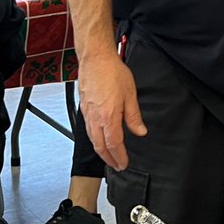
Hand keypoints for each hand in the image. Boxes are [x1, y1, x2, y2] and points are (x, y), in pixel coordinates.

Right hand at [78, 50, 146, 170]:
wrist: (95, 58)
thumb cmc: (112, 72)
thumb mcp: (130, 94)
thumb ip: (134, 116)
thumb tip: (140, 131)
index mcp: (108, 117)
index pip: (114, 144)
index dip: (119, 157)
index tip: (124, 163)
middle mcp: (95, 119)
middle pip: (100, 146)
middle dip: (108, 159)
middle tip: (116, 165)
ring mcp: (87, 114)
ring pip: (92, 139)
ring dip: (100, 151)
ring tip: (108, 156)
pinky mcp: (83, 108)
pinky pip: (88, 130)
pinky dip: (94, 139)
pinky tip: (98, 138)